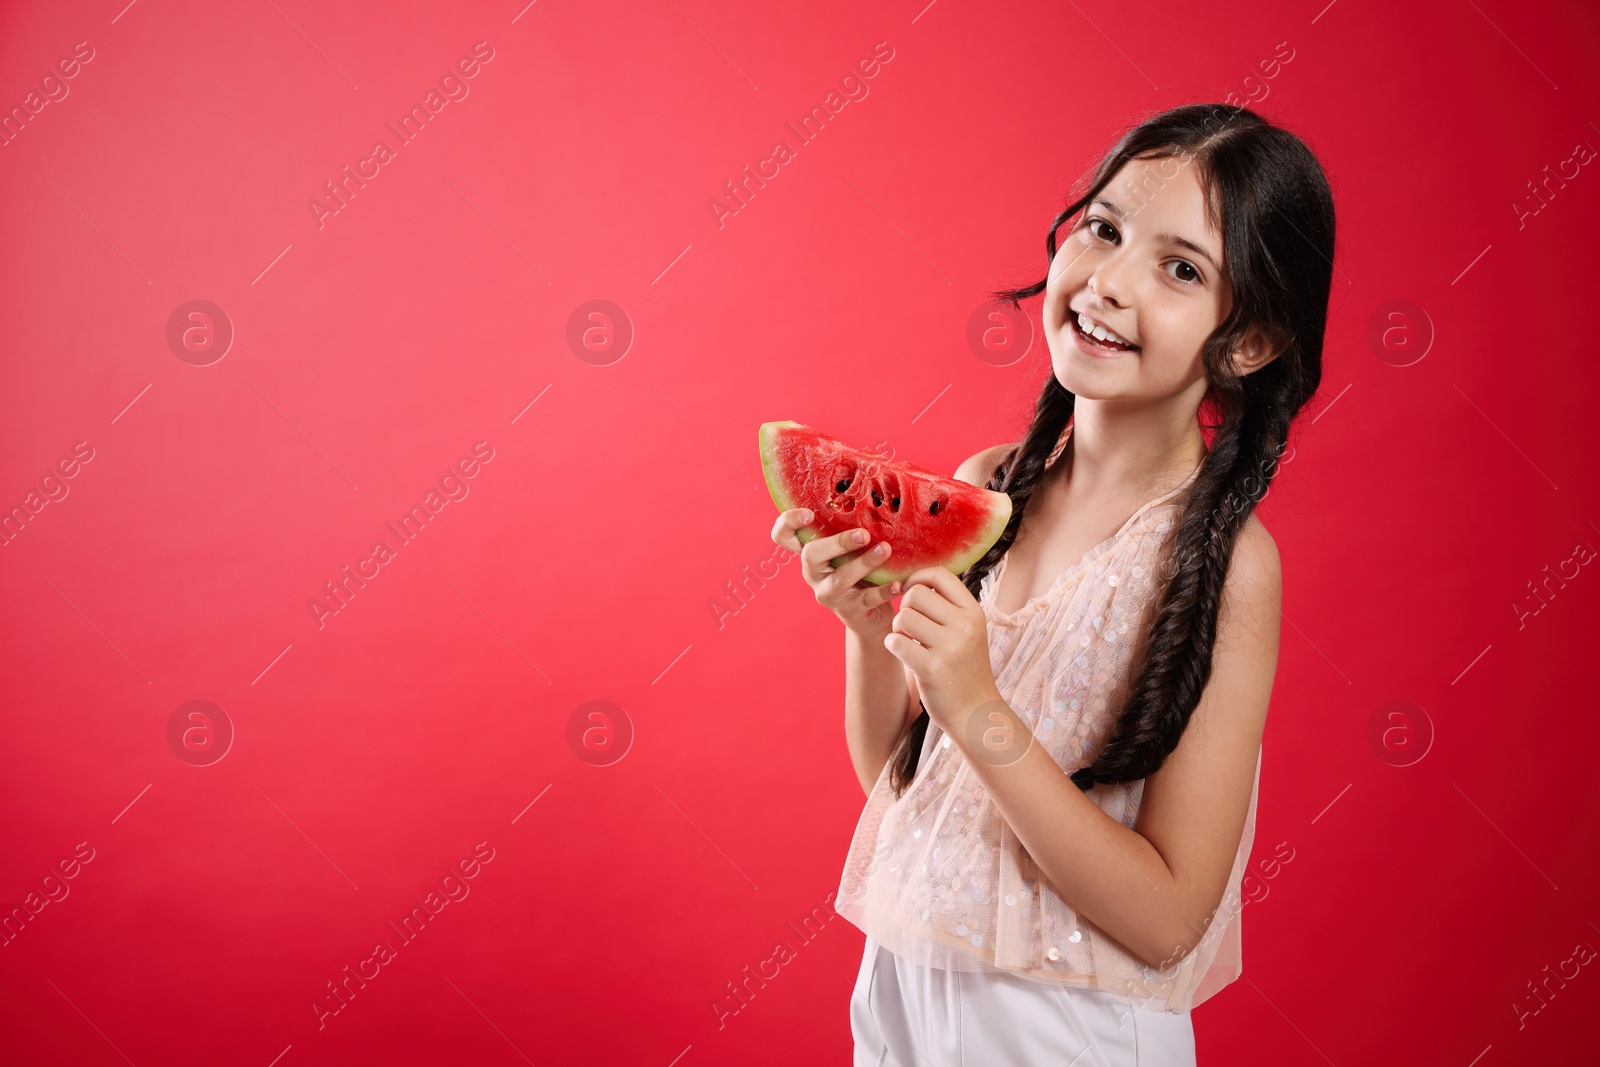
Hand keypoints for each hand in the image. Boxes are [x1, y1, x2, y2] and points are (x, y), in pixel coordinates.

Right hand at [770, 508, 902, 637]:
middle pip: (810, 555)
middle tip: (864, 534)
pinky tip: (898, 584)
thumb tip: (876, 497)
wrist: (873, 617)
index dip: (788, 523)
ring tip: (885, 550)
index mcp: (811, 553)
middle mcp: (814, 573)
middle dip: (837, 543)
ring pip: (840, 578)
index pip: (783, 536)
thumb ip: (854, 528)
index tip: (809, 513)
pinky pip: (866, 599)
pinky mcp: (849, 611)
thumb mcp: (853, 550)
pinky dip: (883, 591)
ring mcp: (829, 594)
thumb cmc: (863, 573)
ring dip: (864, 562)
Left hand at [881, 567, 1001, 731]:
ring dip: (897, 628)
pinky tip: (903, 652)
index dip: (917, 578)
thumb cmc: (965, 666)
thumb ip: (948, 605)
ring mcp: (949, 648)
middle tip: (910, 625)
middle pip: (915, 594)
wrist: (975, 711)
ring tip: (908, 640)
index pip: (939, 575)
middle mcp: (964, 627)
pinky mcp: (931, 669)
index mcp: (973, 612)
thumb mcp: (969, 630)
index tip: (910, 592)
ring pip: (902, 617)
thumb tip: (917, 577)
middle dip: (905, 607)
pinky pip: (895, 642)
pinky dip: (892, 645)